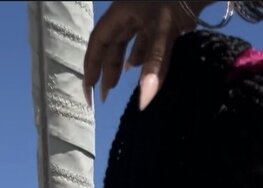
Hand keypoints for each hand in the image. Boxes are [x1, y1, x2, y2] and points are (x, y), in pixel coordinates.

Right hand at [83, 1, 206, 110]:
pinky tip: (137, 69)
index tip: (89, 89)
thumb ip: (153, 66)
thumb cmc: (173, 3)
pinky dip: (139, 57)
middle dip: (106, 69)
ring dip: (120, 64)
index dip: (92, 65)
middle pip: (111, 45)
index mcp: (120, 13)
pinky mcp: (159, 23)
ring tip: (117, 85)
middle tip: (104, 95)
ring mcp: (144, 18)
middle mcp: (128, 15)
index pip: (99, 42)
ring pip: (126, 44)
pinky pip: (143, 42)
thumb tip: (143, 102)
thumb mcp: (161, 33)